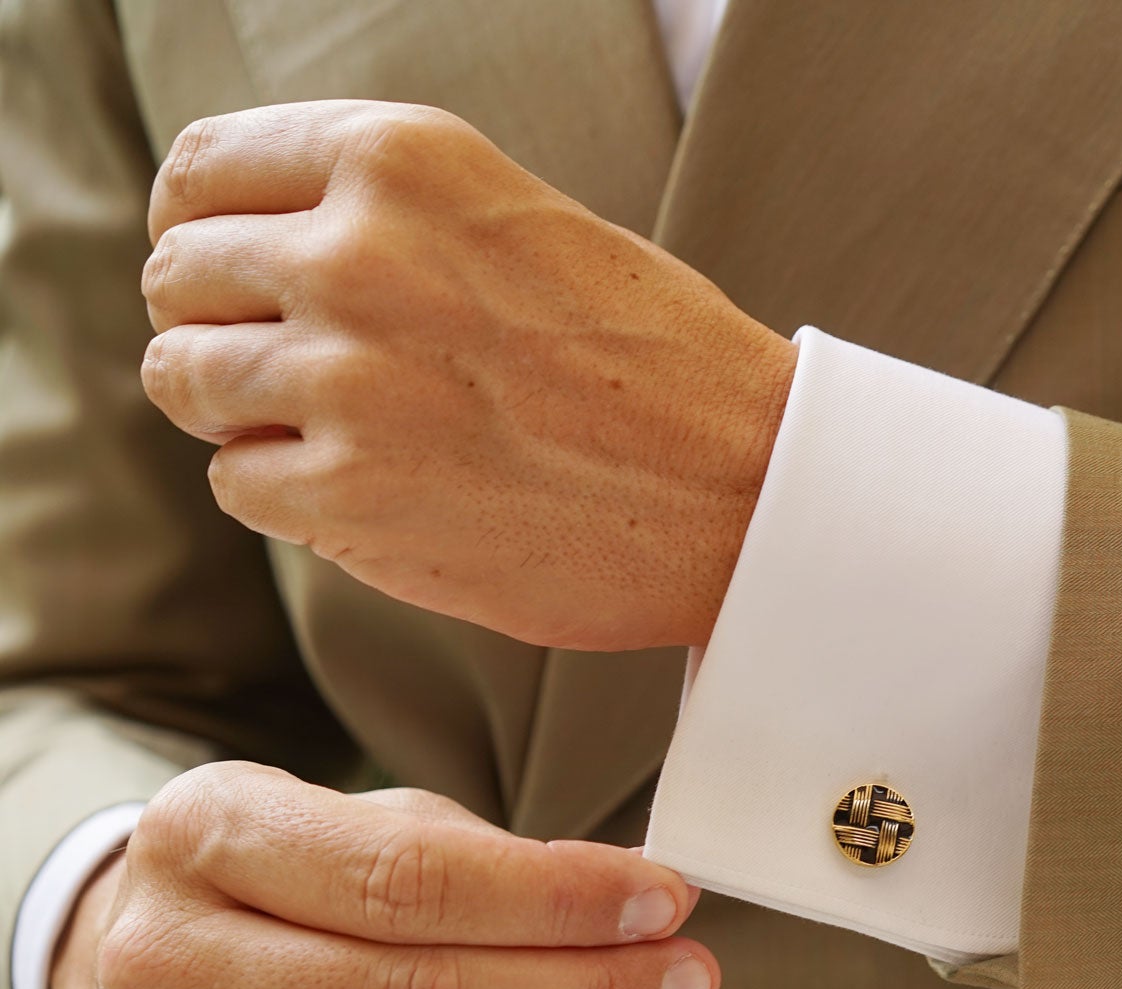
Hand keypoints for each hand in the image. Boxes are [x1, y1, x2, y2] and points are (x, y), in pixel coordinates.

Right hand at [46, 762, 714, 988]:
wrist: (144, 954)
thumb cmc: (293, 879)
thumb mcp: (369, 820)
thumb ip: (486, 857)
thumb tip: (634, 902)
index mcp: (208, 829)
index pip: (412, 876)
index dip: (558, 898)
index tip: (665, 901)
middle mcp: (162, 951)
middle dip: (581, 988)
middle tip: (680, 976)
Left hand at [138, 100, 797, 651]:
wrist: (745, 485)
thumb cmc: (654, 356)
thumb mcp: (519, 218)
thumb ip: (384, 214)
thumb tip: (246, 248)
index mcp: (401, 160)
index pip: (202, 170)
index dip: (197, 224)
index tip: (223, 267)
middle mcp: (356, 254)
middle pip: (177, 276)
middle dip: (217, 321)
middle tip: (293, 363)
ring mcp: (345, 379)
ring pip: (186, 379)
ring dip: (242, 409)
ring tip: (337, 428)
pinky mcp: (349, 495)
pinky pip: (236, 482)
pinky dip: (285, 491)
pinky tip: (375, 487)